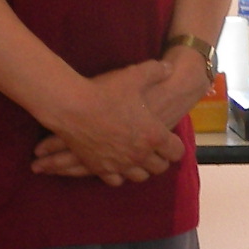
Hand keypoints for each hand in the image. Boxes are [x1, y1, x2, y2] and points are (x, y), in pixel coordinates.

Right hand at [30, 59, 186, 183]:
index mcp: (153, 135)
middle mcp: (139, 154)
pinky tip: (118, 165)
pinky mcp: (100, 168)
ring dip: (142, 169)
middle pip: (159, 167)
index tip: (171, 141)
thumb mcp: (136, 75)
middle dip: (160, 159)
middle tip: (156, 150)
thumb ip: (157, 71)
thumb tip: (169, 67)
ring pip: (140, 177)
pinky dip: (119, 175)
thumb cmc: (106, 91)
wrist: (72, 106)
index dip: (175, 147)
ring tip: (139, 159)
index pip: (176, 152)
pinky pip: (116, 181)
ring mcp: (119, 164)